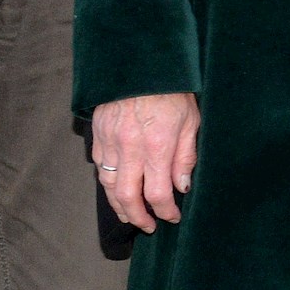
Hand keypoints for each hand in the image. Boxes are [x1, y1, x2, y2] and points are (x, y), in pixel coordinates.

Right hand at [92, 92, 202, 231]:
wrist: (141, 63)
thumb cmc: (172, 91)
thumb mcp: (190, 122)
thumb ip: (185, 157)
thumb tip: (182, 187)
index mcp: (157, 146)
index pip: (157, 194)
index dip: (165, 212)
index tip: (171, 217)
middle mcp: (130, 148)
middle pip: (127, 197)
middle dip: (137, 217)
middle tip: (147, 226)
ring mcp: (111, 142)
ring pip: (108, 185)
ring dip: (119, 205)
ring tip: (130, 215)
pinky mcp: (99, 134)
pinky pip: (99, 166)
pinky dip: (107, 183)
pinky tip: (117, 188)